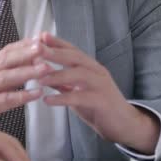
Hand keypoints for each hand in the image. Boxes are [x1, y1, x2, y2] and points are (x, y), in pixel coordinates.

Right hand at [0, 39, 52, 129]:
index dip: (24, 44)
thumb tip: (28, 63)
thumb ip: (2, 74)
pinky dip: (21, 96)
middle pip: (6, 60)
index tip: (42, 38)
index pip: (6, 52)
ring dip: (27, 72)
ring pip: (6, 78)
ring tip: (46, 68)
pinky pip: (4, 100)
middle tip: (46, 47)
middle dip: (26, 53)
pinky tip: (37, 93)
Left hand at [37, 32, 159, 153]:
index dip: (57, 43)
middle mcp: (97, 72)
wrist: (125, 124)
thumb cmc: (99, 107)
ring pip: (78, 75)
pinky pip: (80, 97)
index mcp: (92, 67)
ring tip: (38, 79)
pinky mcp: (102, 102)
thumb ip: (64, 82)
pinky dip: (62, 98)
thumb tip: (43, 74)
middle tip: (36, 49)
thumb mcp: (79, 92)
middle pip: (75, 57)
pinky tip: (47, 100)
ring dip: (57, 75)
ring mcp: (101, 86)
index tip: (40, 36)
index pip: (73, 50)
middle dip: (55, 52)